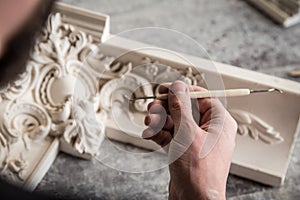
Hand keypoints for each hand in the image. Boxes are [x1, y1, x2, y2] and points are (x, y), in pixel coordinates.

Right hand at [143, 81, 236, 199]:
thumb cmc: (198, 171)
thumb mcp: (187, 133)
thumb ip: (181, 107)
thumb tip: (178, 86)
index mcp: (219, 122)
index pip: (201, 96)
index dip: (181, 91)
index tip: (164, 89)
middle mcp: (209, 130)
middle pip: (185, 109)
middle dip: (166, 109)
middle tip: (152, 109)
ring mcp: (196, 141)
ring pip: (176, 122)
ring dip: (160, 121)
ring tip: (149, 124)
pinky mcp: (185, 151)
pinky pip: (172, 136)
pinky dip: (160, 134)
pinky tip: (149, 135)